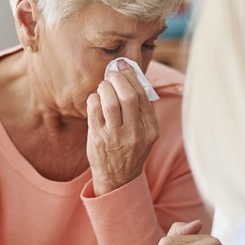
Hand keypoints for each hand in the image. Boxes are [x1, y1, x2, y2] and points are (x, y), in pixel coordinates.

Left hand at [86, 60, 158, 195]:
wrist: (118, 178)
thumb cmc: (131, 148)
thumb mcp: (145, 133)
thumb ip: (141, 109)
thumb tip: (129, 76)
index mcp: (150, 129)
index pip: (143, 96)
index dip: (132, 76)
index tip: (124, 66)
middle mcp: (134, 133)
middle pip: (128, 96)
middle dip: (118, 79)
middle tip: (112, 74)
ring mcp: (115, 137)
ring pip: (109, 103)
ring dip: (105, 88)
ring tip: (104, 85)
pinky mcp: (97, 139)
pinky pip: (94, 111)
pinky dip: (94, 99)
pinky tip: (96, 99)